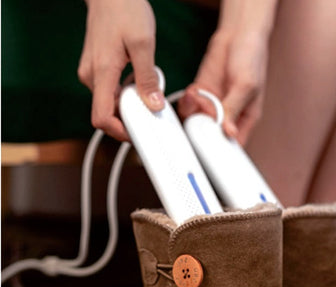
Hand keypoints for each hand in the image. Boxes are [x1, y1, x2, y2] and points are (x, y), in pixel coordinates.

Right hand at [78, 0, 163, 140]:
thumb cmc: (125, 10)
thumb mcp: (143, 43)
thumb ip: (147, 77)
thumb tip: (153, 104)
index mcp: (101, 73)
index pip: (102, 118)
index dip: (118, 132)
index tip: (137, 135)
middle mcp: (91, 76)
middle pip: (107, 113)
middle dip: (129, 119)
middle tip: (150, 112)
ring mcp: (92, 73)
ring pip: (109, 103)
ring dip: (129, 105)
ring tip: (147, 91)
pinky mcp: (96, 69)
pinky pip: (110, 91)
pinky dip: (125, 94)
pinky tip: (138, 82)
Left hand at [178, 30, 268, 144]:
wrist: (238, 34)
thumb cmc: (252, 59)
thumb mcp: (246, 86)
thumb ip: (234, 109)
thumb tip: (228, 132)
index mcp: (244, 119)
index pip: (233, 143)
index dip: (222, 150)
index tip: (211, 148)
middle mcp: (228, 116)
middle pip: (211, 135)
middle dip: (202, 129)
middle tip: (201, 117)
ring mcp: (213, 105)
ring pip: (197, 121)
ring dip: (193, 112)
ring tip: (197, 97)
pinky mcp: (201, 94)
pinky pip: (189, 105)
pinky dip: (188, 100)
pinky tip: (193, 91)